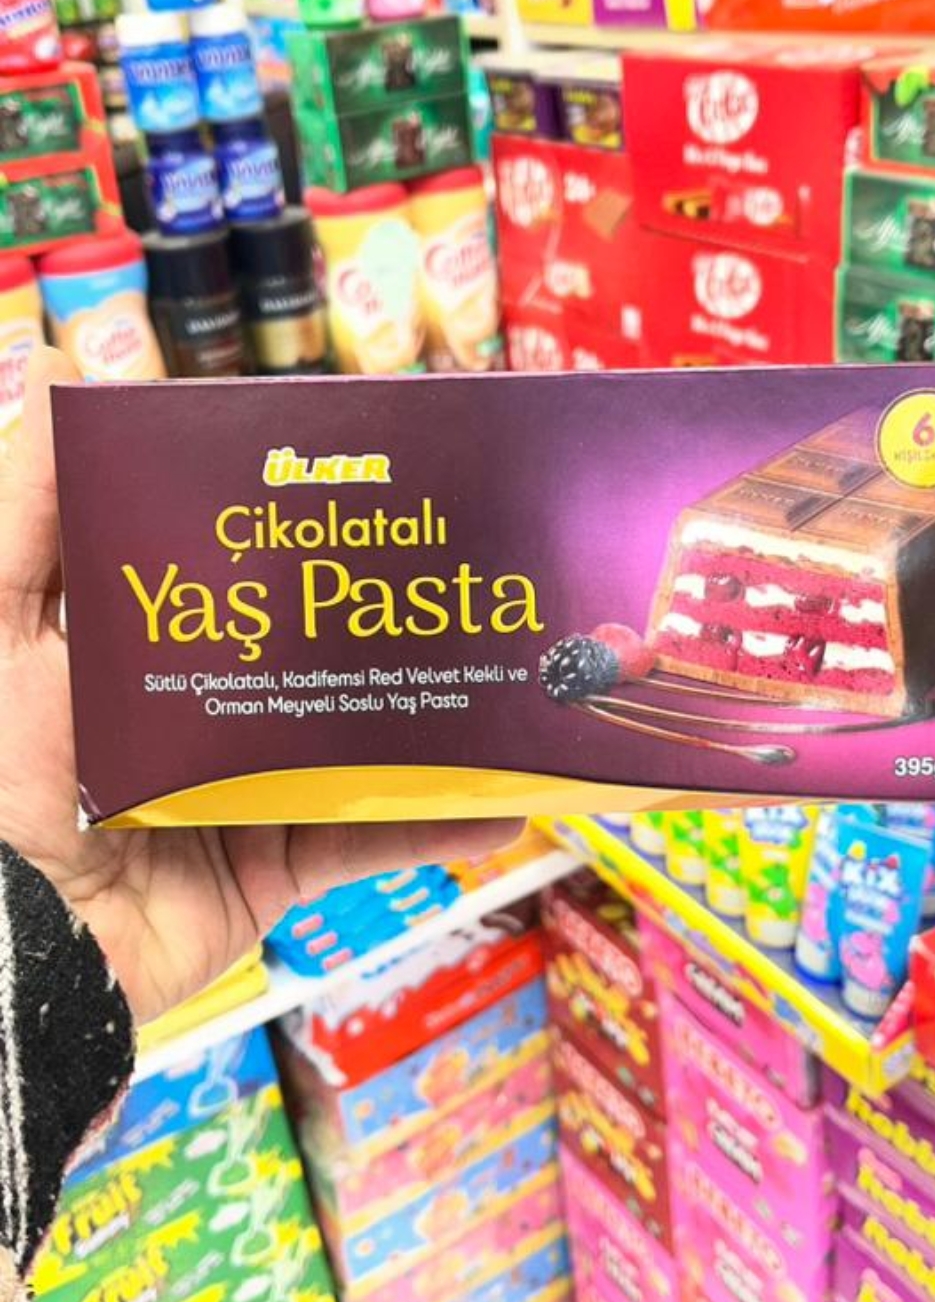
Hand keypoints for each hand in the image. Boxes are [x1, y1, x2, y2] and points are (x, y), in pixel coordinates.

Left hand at [0, 352, 522, 1023]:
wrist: (3, 937)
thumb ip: (27, 502)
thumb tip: (63, 364)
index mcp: (135, 646)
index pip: (228, 565)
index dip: (293, 521)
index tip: (370, 472)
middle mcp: (195, 714)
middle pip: (308, 650)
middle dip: (386, 612)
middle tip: (478, 559)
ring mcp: (238, 797)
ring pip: (355, 744)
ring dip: (436, 716)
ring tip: (517, 667)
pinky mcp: (268, 875)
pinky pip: (366, 843)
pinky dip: (436, 824)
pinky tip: (506, 795)